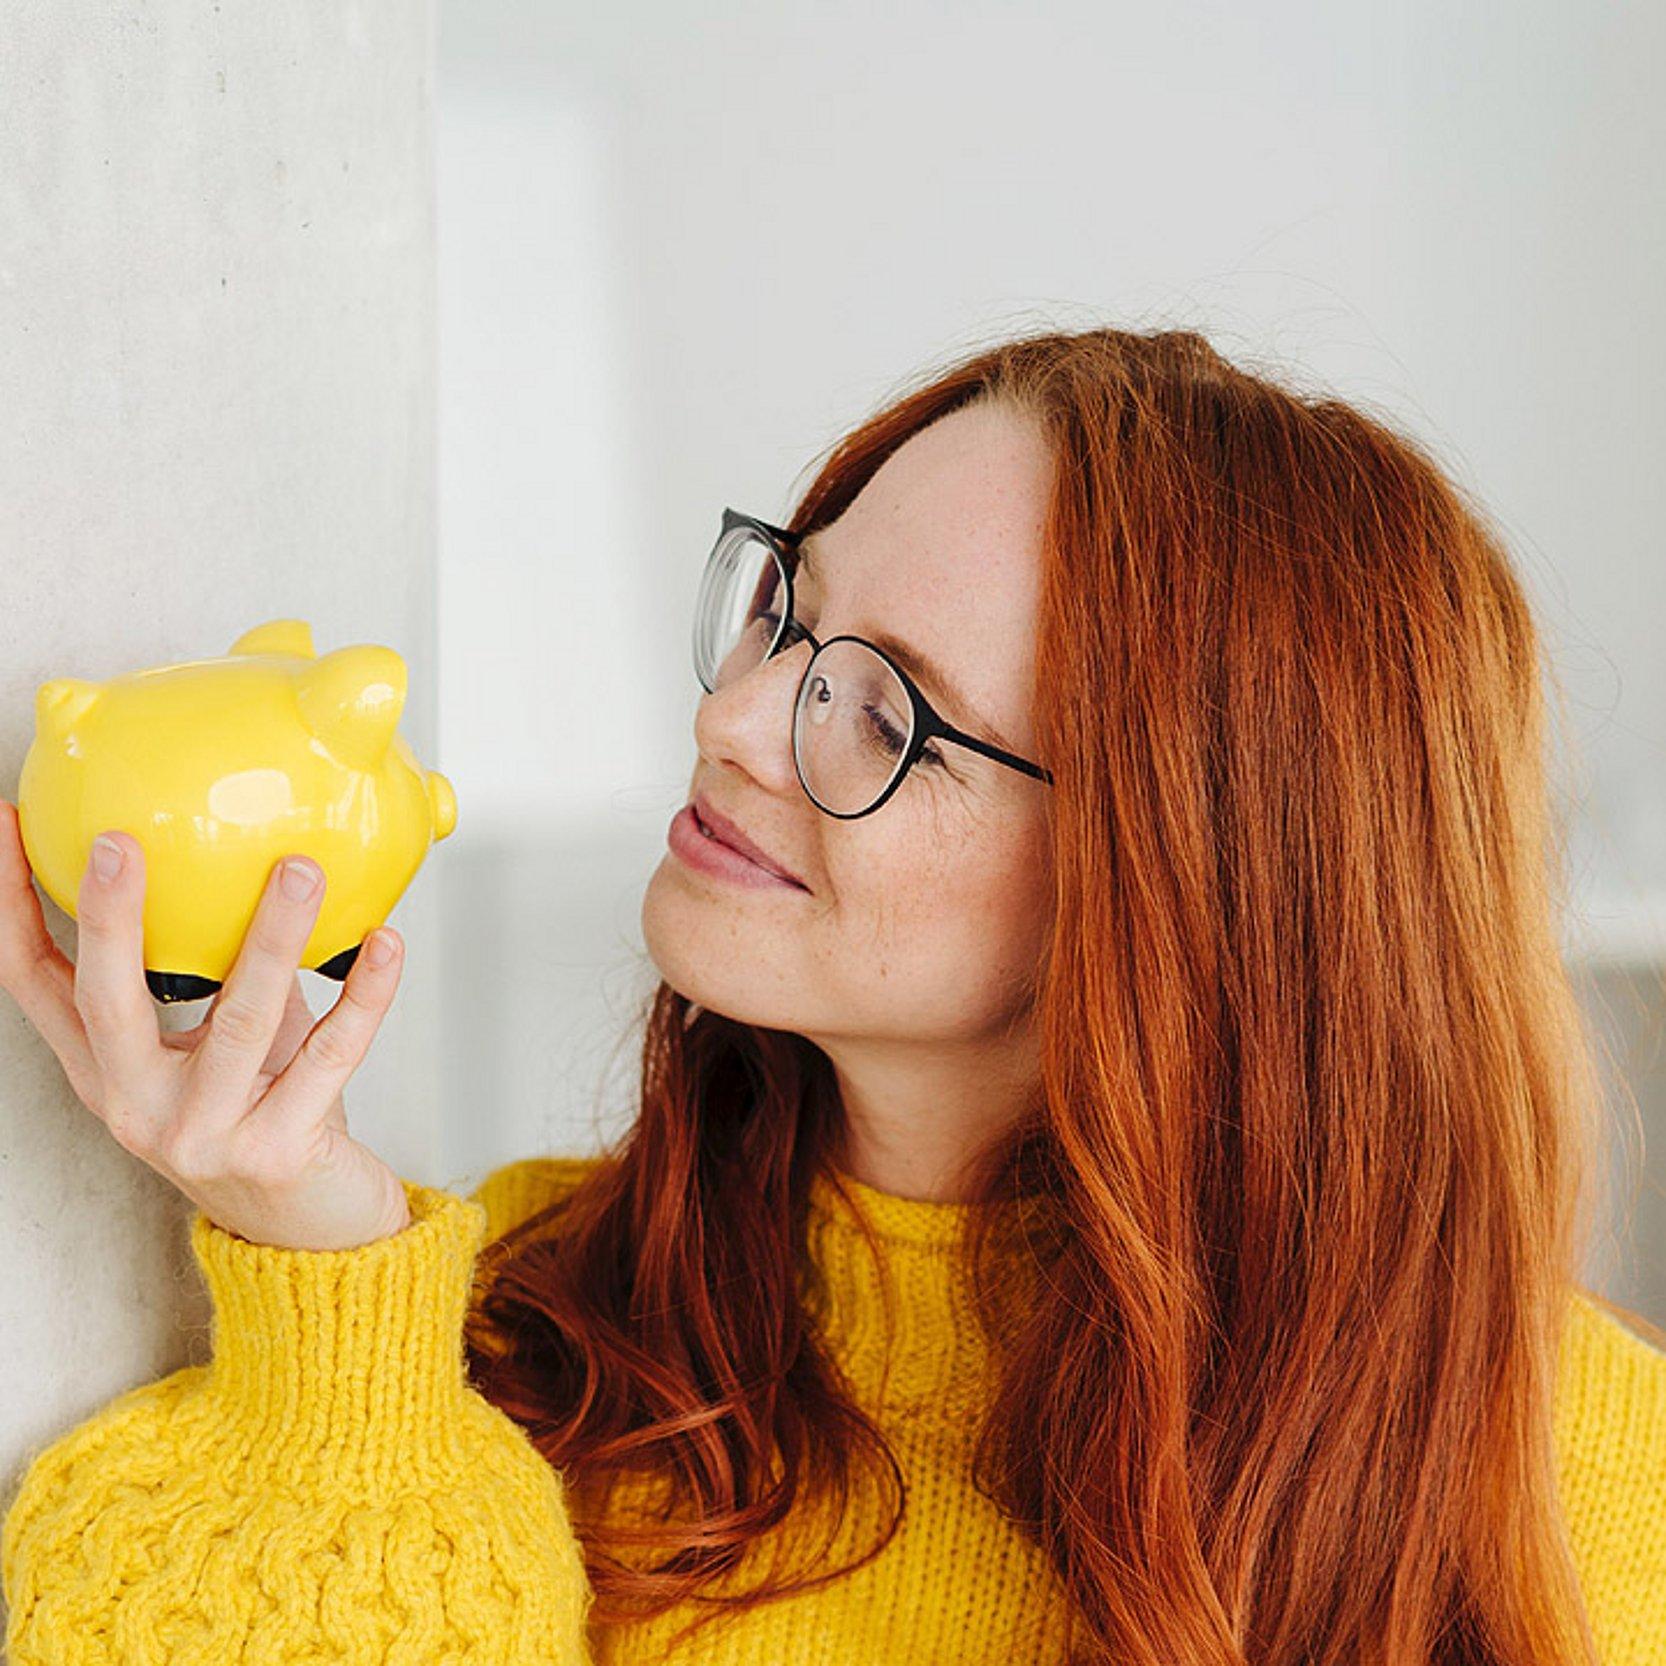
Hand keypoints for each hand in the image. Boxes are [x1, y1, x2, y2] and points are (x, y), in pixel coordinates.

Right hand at [0, 799, 411, 1249]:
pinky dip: (366, 993)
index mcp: (109, 1073)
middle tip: (120, 842)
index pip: (35, 982)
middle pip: (108, 1001)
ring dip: (272, 936)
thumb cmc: (265, 1118)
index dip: (11, 905)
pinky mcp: (278, 1150)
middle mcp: (139, 1105)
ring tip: (300, 868)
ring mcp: (205, 1133)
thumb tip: (251, 856)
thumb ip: (221, 971)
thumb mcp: (221, 1046)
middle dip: (109, 917)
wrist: (310, 1232)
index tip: (9, 827)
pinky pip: (331, 1054)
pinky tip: (386, 942)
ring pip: (240, 1019)